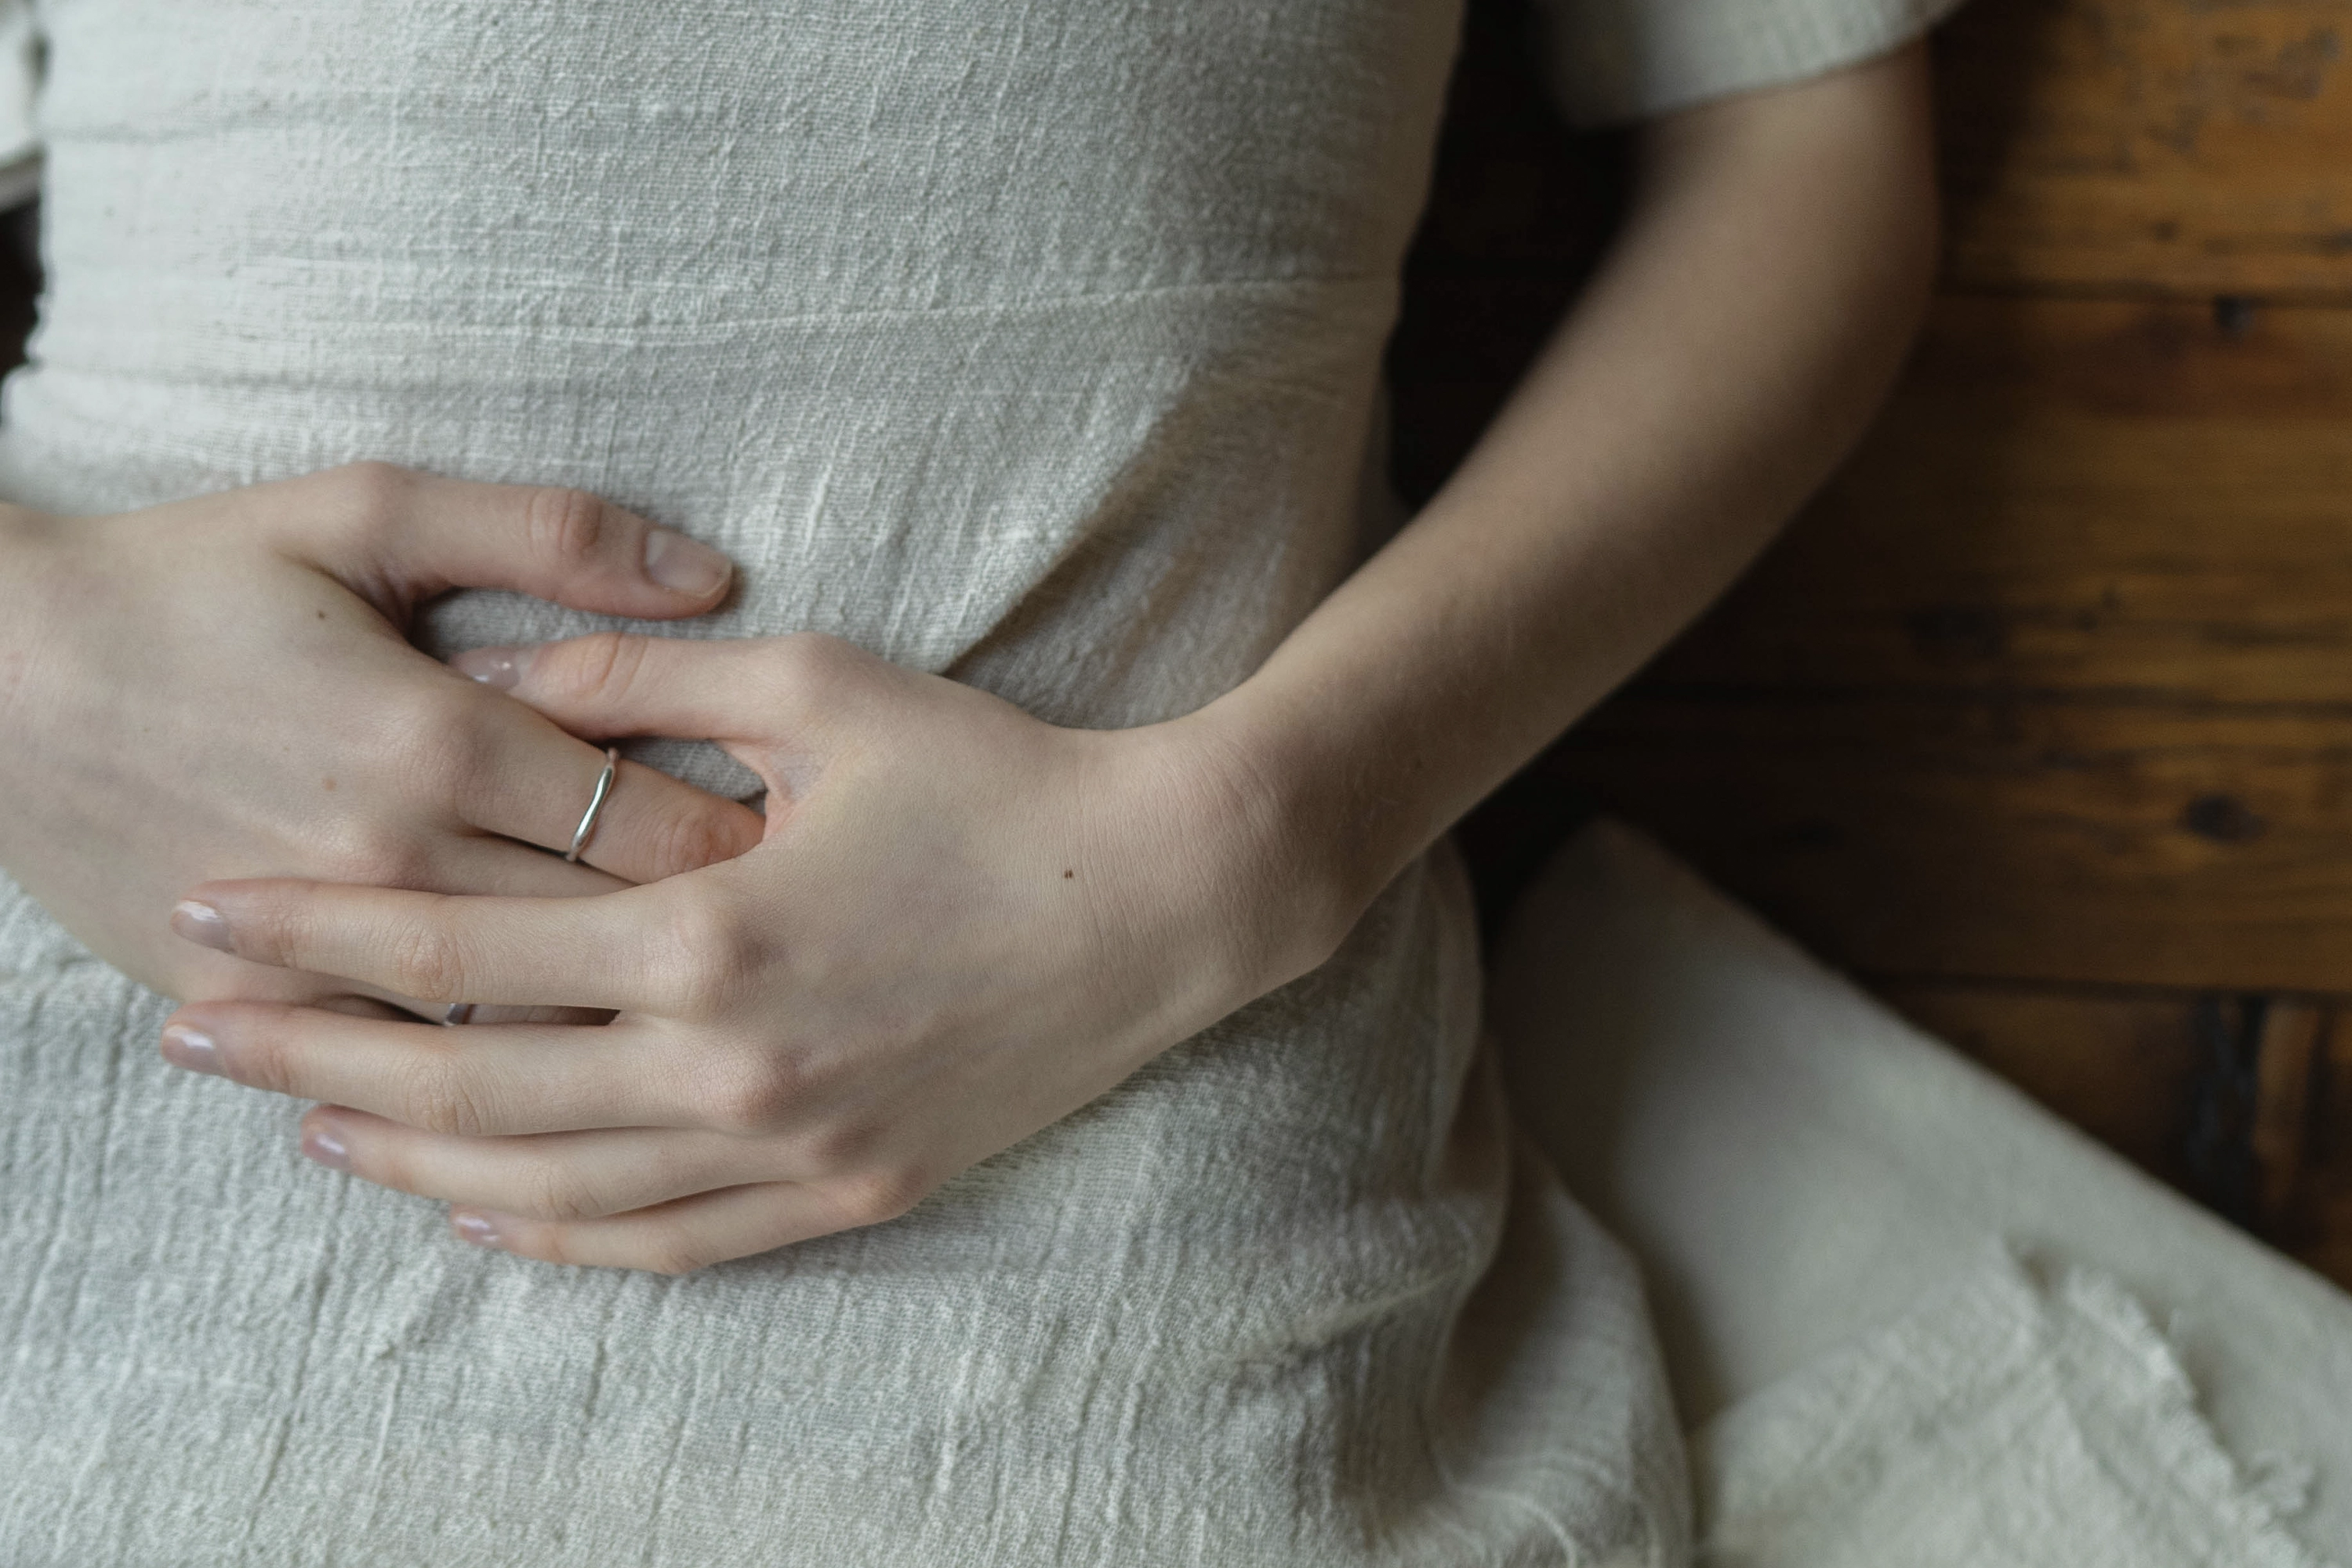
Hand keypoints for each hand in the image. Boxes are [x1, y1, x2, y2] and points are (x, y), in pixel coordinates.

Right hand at [0, 463, 763, 1012]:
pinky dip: (493, 1072)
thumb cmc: (193, 577)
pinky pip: (407, 1064)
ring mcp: (322, 946)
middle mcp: (393, 858)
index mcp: (441, 737)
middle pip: (612, 939)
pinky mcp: (253, 999)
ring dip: (625, 1032)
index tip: (813, 858)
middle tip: (802, 959)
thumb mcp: (367, 508)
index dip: (754, 848)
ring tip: (718, 1031)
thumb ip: (549, 532)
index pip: (656, 823)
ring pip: (524, 1026)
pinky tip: (573, 1082)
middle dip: (716, 949)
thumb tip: (712, 574)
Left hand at [154, 632, 1343, 1271]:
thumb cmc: (997, 774)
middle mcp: (731, 1062)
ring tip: (311, 1130)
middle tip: (198, 1039)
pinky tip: (482, 1217)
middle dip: (314, 1059)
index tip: (211, 913)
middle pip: (471, 1085)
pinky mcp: (845, 1191)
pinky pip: (665, 1244)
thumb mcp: (821, 684)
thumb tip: (495, 671)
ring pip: (553, 1187)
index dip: (320, 930)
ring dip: (414, 1162)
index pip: (460, 944)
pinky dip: (558, 1240)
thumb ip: (643, 669)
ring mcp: (789, 1145)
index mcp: (709, 927)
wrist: (1163, 898)